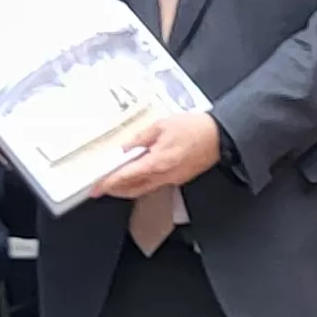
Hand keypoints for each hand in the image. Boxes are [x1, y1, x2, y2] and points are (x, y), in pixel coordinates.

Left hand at [90, 111, 222, 200]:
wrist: (220, 136)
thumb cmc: (195, 128)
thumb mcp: (162, 125)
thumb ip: (140, 138)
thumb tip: (125, 148)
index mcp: (157, 163)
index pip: (127, 177)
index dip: (109, 183)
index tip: (96, 188)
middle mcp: (164, 176)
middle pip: (133, 189)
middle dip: (115, 190)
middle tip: (101, 188)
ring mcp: (172, 179)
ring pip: (144, 189)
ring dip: (128, 188)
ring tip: (115, 183)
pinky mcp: (179, 178)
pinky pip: (155, 185)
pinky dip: (142, 183)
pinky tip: (137, 176)